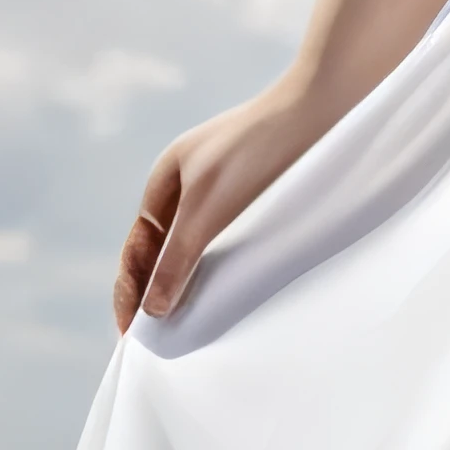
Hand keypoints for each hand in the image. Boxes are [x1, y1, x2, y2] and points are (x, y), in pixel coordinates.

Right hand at [111, 76, 328, 333]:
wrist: (320, 106)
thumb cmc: (258, 149)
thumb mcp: (207, 208)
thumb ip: (176, 260)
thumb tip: (151, 312)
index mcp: (166, 178)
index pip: (137, 249)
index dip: (128, 292)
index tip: (129, 336)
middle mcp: (189, 182)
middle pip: (160, 250)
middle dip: (153, 292)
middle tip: (154, 343)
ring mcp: (222, 187)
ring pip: (193, 247)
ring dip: (186, 282)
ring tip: (186, 327)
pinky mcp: (255, 194)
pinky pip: (224, 240)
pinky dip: (216, 268)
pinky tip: (225, 291)